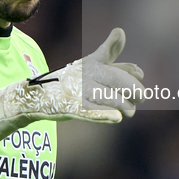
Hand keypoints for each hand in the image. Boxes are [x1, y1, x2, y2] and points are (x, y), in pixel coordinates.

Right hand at [7, 28, 144, 122]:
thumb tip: (140, 71)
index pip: (112, 60)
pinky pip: (88, 111)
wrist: (38, 95)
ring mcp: (76, 90)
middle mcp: (84, 73)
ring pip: (106, 96)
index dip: (129, 71)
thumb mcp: (93, 70)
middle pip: (115, 79)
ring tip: (129, 112)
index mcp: (91, 63)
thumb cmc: (72, 82)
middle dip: (133, 90)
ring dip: (123, 105)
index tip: (140, 74)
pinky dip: (103, 114)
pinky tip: (117, 118)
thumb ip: (117, 68)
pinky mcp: (69, 107)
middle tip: (140, 99)